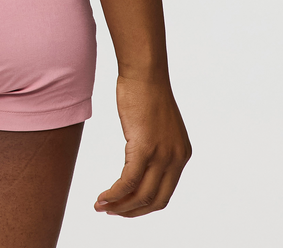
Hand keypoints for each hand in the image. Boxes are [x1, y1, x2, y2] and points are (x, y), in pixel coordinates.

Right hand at [94, 74, 190, 216]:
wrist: (144, 71)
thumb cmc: (145, 91)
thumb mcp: (157, 125)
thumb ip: (155, 146)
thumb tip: (140, 161)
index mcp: (181, 154)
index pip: (164, 193)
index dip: (144, 206)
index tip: (125, 206)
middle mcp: (176, 158)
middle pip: (155, 201)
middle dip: (132, 212)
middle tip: (112, 212)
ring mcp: (162, 154)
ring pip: (141, 196)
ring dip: (120, 206)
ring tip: (101, 206)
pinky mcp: (145, 148)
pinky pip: (128, 182)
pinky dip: (114, 194)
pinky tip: (102, 197)